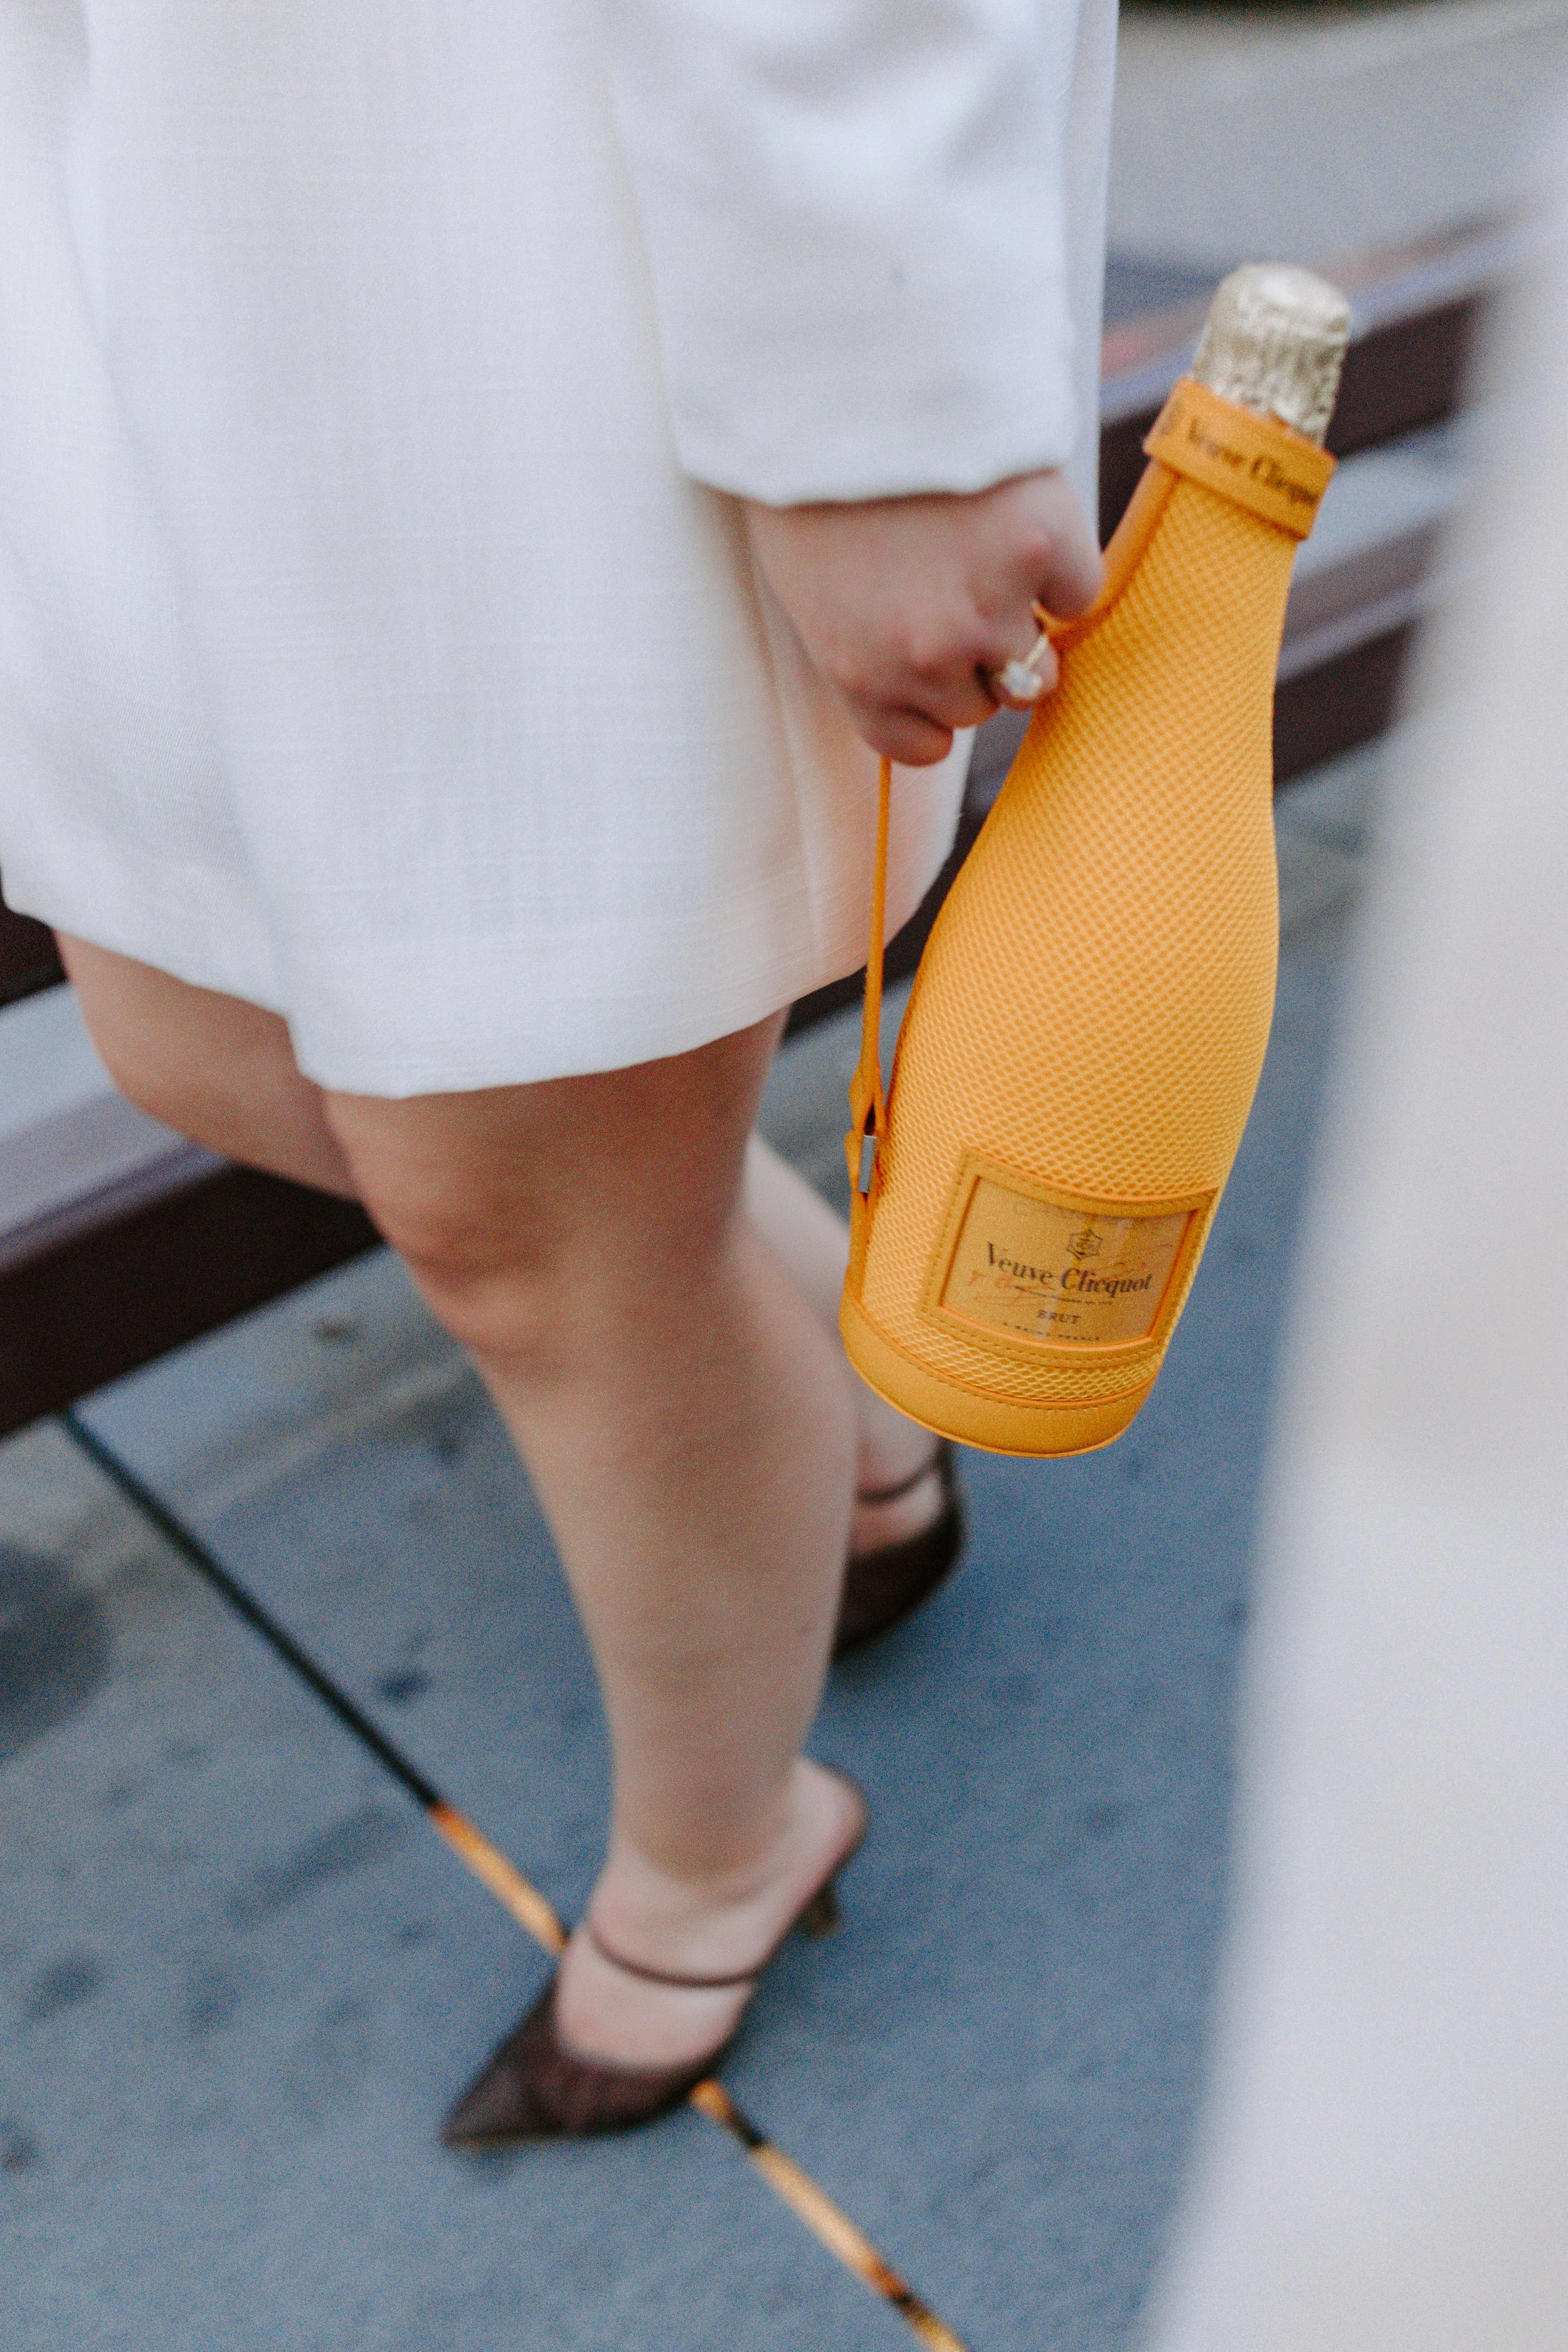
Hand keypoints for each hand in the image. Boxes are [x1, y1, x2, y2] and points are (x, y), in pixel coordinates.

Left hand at [743, 469, 1102, 765]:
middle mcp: (926, 659)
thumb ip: (863, 645)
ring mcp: (989, 609)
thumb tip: (919, 677)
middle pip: (984, 704)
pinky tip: (1021, 515)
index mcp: (858, 674)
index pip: (919, 747)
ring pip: (1036, 662)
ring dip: (1022, 615)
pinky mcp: (1042, 550)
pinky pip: (1078, 591)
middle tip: (961, 583)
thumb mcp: (810, 582)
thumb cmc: (812, 469)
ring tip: (986, 547)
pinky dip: (1062, 561)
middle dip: (978, 655)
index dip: (936, 705)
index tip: (941, 666)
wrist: (846, 371)